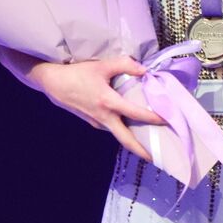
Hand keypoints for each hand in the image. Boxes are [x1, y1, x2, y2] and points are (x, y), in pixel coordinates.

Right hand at [29, 55, 165, 162]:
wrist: (53, 83)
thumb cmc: (77, 73)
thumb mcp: (102, 66)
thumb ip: (125, 65)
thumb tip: (144, 70)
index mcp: (108, 103)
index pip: (136, 113)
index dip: (154, 118)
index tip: (168, 121)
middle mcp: (104, 118)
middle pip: (126, 140)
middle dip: (142, 151)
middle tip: (158, 157)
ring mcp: (97, 122)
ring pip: (118, 133)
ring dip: (133, 139)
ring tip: (150, 139)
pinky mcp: (92, 121)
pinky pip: (111, 127)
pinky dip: (123, 129)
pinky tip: (130, 124)